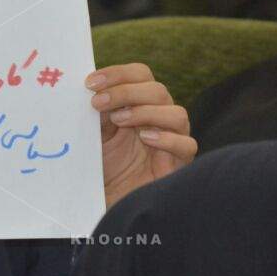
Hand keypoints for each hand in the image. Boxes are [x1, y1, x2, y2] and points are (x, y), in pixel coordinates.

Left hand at [89, 63, 196, 206]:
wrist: (109, 201)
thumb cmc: (104, 166)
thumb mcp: (95, 134)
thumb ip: (97, 111)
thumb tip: (90, 88)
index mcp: (140, 103)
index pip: (140, 75)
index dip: (118, 74)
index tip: (90, 82)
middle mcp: (160, 117)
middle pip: (157, 90)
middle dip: (126, 91)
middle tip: (97, 102)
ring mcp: (172, 139)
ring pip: (177, 114)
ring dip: (146, 112)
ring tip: (118, 121)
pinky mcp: (179, 164)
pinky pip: (186, 145)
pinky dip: (167, 139)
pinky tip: (145, 138)